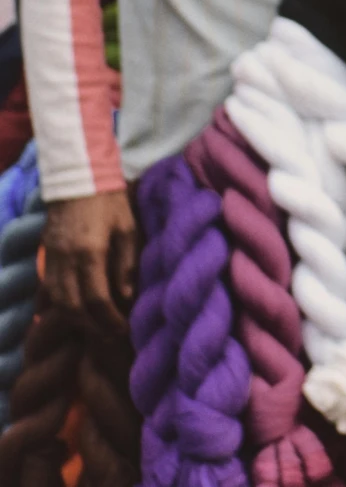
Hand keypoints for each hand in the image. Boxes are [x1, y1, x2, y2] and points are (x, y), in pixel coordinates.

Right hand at [43, 190, 137, 327]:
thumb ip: (127, 263)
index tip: (123, 329)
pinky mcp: (46, 256)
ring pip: (57, 301)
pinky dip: (58, 306)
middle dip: (91, 326)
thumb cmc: (111, 202)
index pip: (96, 298)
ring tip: (94, 329)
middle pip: (73, 306)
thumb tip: (126, 297)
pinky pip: (48, 289)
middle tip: (109, 336)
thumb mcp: (128, 228)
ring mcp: (52, 258)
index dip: (109, 319)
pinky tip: (71, 314)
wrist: (79, 179)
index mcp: (90, 252)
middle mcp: (66, 260)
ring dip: (74, 320)